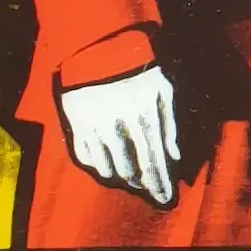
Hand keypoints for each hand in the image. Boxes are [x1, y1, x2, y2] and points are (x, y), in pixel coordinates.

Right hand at [59, 62, 179, 206]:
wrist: (100, 50)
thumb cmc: (140, 70)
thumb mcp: (163, 91)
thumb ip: (170, 126)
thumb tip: (174, 157)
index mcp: (143, 119)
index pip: (153, 162)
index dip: (160, 183)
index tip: (166, 200)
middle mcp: (118, 128)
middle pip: (131, 170)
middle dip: (143, 184)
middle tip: (151, 191)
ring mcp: (94, 129)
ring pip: (108, 168)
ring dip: (123, 178)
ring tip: (134, 180)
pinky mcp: (77, 126)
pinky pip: (87, 159)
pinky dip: (101, 167)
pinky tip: (111, 169)